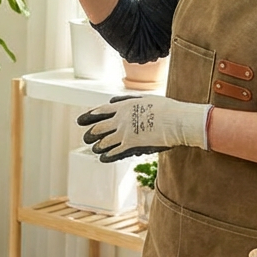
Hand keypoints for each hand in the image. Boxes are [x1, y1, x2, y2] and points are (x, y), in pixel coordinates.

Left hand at [78, 96, 210, 161]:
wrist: (176, 120)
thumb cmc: (165, 108)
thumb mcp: (144, 98)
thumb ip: (126, 100)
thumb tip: (112, 100)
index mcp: (123, 106)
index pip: (100, 111)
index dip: (89, 116)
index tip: (80, 120)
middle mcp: (120, 119)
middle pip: (99, 127)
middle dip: (90, 133)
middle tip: (86, 137)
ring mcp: (125, 133)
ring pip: (104, 141)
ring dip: (97, 145)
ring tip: (93, 148)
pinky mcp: (131, 145)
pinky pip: (115, 152)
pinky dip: (107, 155)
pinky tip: (102, 158)